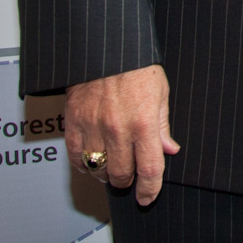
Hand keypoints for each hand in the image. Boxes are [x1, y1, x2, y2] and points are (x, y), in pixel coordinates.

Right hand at [64, 64, 181, 204]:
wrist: (106, 45)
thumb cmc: (136, 64)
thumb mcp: (160, 92)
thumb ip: (162, 125)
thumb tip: (169, 150)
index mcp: (144, 123)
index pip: (149, 170)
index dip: (149, 190)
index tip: (147, 197)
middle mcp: (118, 128)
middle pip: (120, 174)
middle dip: (127, 181)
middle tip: (130, 176)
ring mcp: (93, 126)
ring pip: (97, 169)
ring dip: (105, 174)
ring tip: (111, 167)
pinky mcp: (73, 121)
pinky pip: (75, 156)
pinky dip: (83, 164)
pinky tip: (91, 160)